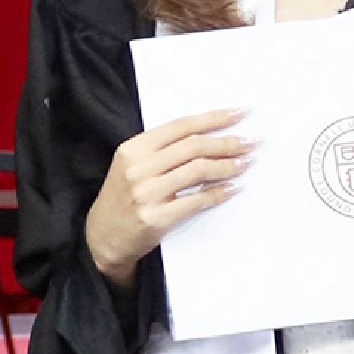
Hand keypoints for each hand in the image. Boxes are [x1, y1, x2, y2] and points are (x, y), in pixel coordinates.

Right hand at [85, 108, 253, 287]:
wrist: (101, 240)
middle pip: (194, 146)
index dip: (214, 118)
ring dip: (227, 165)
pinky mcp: (155, 218)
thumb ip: (163, 149)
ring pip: (198, 170)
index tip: (240, 113)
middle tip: (252, 141)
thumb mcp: (133, 165)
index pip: (182, 125)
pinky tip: (232, 187)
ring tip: (246, 163)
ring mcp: (146, 193)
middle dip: (227, 142)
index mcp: (134, 147)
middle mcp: (139, 167)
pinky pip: (195, 200)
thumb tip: (210, 134)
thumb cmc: (123, 197)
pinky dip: (218, 192)